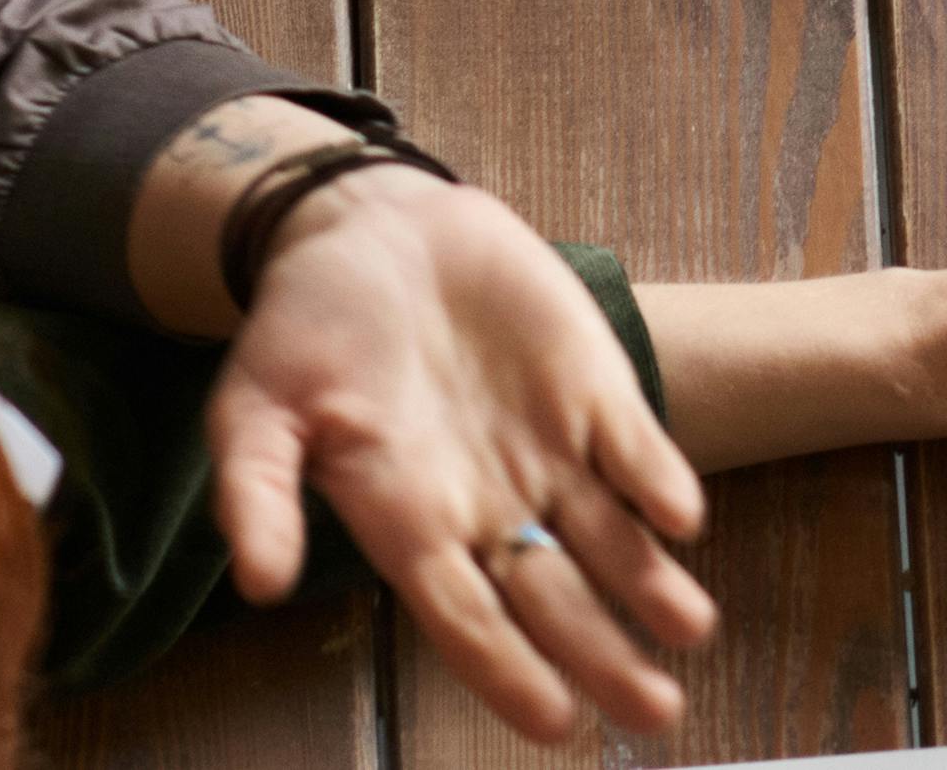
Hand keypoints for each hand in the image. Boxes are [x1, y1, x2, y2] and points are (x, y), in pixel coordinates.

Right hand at [211, 170, 717, 744]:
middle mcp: (488, 502)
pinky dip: (661, 481)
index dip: (510, 671)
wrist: (367, 227)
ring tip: (692, 630)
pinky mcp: (589, 384)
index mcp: (409, 522)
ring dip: (652, 585)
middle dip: (605, 655)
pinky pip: (634, 446)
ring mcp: (546, 446)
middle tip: (657, 711)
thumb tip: (258, 583)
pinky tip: (684, 519)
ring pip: (611, 537)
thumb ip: (257, 495)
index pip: (467, 619)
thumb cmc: (303, 330)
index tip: (556, 725)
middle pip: (556, 598)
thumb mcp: (255, 410)